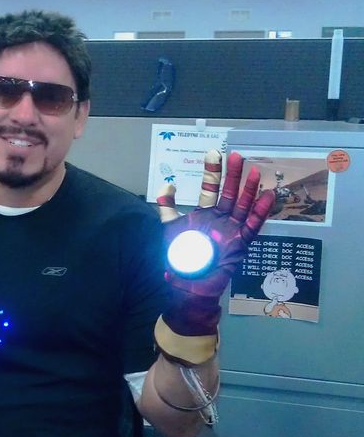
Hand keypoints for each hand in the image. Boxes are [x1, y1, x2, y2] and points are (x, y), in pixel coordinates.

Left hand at [157, 150, 274, 300]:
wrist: (188, 284)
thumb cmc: (179, 258)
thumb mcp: (169, 229)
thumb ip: (167, 208)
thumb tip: (168, 185)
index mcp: (204, 213)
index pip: (210, 187)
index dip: (212, 171)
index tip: (215, 152)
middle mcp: (220, 218)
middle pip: (229, 192)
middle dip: (233, 175)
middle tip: (237, 156)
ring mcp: (231, 229)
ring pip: (243, 205)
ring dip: (249, 189)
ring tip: (256, 171)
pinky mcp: (240, 242)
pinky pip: (253, 226)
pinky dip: (261, 212)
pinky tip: (268, 196)